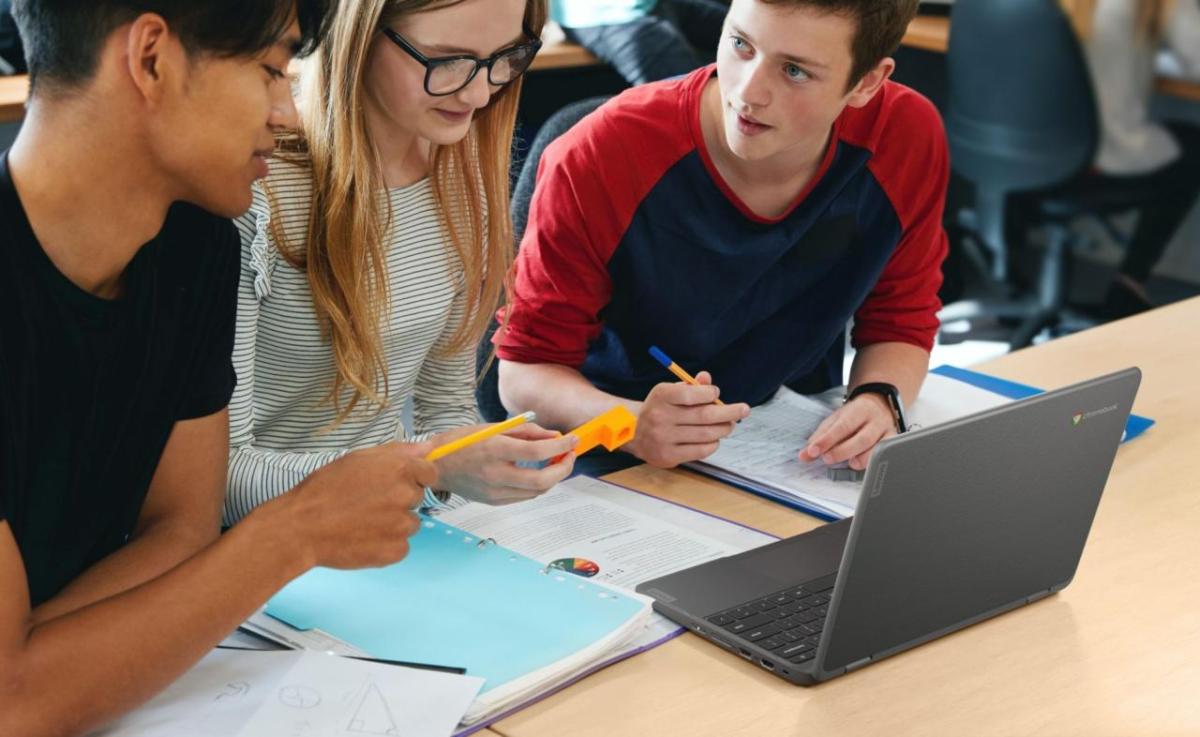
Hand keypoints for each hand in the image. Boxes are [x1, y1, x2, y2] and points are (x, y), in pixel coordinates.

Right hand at [275, 442, 437, 569]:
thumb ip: (398, 452)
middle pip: (417, 498)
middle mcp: (406, 496)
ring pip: (410, 523)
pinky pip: (401, 546)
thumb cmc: (325, 488)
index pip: (430, 474)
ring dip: (394, 524)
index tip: (394, 484)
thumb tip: (429, 448)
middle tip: (368, 503)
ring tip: (363, 523)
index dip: (413, 478)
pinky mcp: (395, 551)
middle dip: (399, 500)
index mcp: (400, 470)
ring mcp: (402, 526)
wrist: (301, 527)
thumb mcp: (358, 458)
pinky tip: (363, 539)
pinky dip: (386, 545)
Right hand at [431, 423, 577, 504]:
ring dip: (553, 478)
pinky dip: (537, 486)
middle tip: (570, 455)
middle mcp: (495, 474)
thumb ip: (525, 431)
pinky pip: (524, 496)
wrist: (434, 466)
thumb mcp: (492, 428)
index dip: (560, 446)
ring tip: (557, 462)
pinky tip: (539, 473)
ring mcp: (494, 492)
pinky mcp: (493, 502)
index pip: (537, 451)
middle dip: (563, 468)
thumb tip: (554, 436)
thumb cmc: (461, 442)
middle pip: (542, 480)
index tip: (572, 440)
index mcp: (494, 450)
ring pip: (537, 491)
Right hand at [626, 372, 749, 467]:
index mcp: (661, 396)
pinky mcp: (668, 456)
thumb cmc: (658, 408)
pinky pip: (700, 451)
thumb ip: (690, 385)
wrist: (632, 432)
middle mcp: (660, 417)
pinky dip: (712, 443)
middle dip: (729, 412)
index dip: (710, 393)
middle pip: (704, 415)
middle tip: (743, 410)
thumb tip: (706, 379)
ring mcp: (664, 439)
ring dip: (723, 429)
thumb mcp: (669, 391)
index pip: (691, 393)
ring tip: (729, 424)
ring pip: (705, 434)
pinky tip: (714, 438)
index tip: (716, 393)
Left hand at [799, 394, 895, 470]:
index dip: (826, 440)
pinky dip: (873, 463)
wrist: (881, 404)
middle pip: (861, 439)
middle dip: (842, 452)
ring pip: (877, 449)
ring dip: (860, 460)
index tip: (813, 451)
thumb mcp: (835, 420)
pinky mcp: (894, 443)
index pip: (841, 426)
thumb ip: (819, 438)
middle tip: (827, 459)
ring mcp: (887, 433)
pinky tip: (862, 465)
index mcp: (858, 410)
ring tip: (848, 463)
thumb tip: (804, 456)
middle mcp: (875, 421)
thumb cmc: (855, 416)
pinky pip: (886, 456)